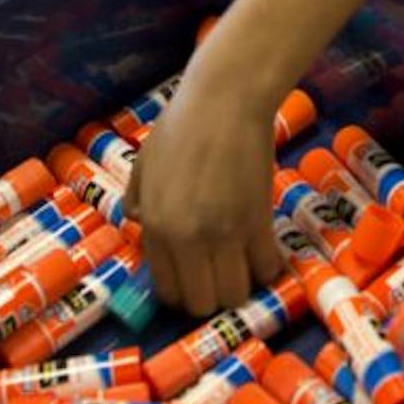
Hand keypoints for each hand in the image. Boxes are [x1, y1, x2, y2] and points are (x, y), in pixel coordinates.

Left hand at [128, 65, 284, 317]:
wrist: (226, 101)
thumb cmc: (181, 124)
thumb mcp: (144, 162)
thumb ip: (138, 198)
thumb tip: (136, 221)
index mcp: (155, 224)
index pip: (167, 288)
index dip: (180, 293)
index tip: (192, 281)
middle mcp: (187, 237)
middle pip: (202, 303)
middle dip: (209, 297)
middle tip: (217, 277)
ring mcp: (225, 233)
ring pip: (235, 294)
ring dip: (239, 287)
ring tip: (241, 268)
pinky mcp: (259, 222)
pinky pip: (266, 267)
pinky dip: (267, 269)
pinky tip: (264, 255)